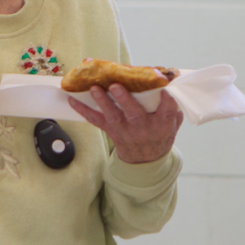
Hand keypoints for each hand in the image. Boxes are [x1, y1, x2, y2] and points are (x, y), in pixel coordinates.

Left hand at [68, 85, 182, 163]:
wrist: (144, 160)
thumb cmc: (160, 134)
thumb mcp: (172, 123)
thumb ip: (172, 107)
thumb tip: (169, 84)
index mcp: (162, 125)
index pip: (167, 112)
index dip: (167, 101)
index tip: (165, 89)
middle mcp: (143, 128)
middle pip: (134, 114)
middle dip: (124, 100)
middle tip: (116, 86)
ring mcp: (125, 130)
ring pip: (113, 116)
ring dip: (103, 101)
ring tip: (95, 88)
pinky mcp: (111, 131)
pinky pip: (95, 120)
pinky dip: (82, 110)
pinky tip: (72, 100)